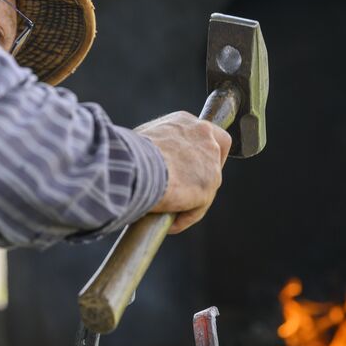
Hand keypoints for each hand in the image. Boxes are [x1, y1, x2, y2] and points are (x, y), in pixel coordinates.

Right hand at [136, 111, 231, 233]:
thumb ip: (156, 148)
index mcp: (185, 122)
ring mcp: (210, 160)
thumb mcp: (142, 141)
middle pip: (217, 152)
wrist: (133, 166)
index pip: (203, 133)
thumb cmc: (128, 155)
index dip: (199, 150)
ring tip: (169, 211)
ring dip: (192, 200)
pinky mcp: (210, 183)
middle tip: (188, 188)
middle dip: (206, 170)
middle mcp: (203, 135)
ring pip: (208, 184)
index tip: (189, 165)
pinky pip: (198, 207)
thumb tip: (147, 165)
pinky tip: (170, 224)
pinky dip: (185, 216)